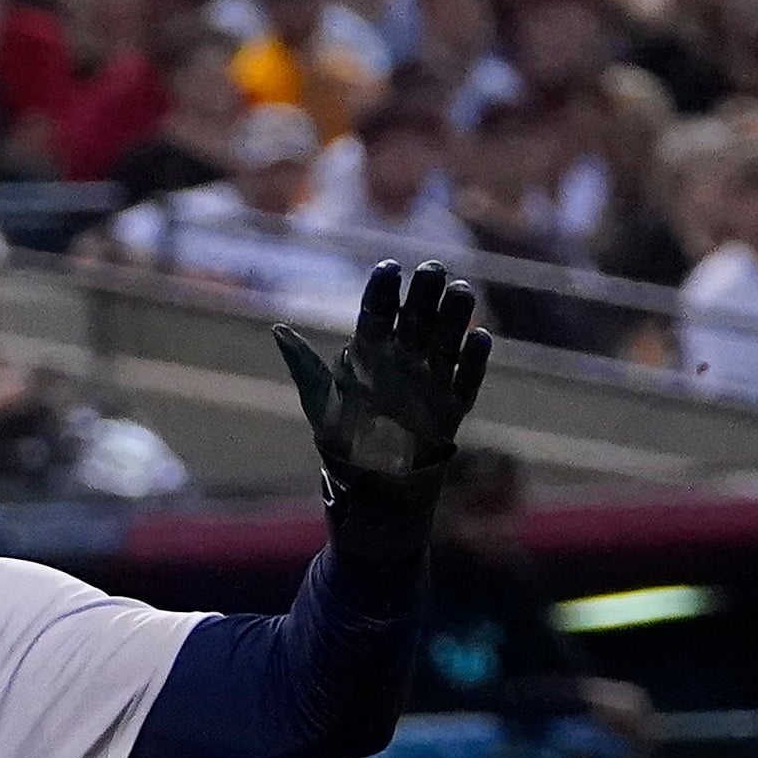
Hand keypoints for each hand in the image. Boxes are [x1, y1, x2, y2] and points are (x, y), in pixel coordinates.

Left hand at [273, 259, 490, 484]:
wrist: (371, 489)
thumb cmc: (341, 442)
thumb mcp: (320, 402)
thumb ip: (305, 365)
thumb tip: (278, 329)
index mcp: (370, 352)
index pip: (378, 311)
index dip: (383, 289)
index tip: (389, 268)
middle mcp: (403, 359)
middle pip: (417, 316)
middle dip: (426, 291)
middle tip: (433, 269)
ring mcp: (431, 379)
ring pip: (447, 338)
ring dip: (455, 315)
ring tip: (461, 290)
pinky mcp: (452, 405)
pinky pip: (467, 377)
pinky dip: (474, 359)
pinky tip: (480, 337)